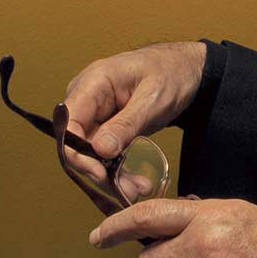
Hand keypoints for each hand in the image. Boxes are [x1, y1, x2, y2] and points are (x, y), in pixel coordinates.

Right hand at [59, 40, 206, 187]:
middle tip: (126, 189)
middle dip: (98, 169)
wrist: (188, 68)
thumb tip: (99, 150)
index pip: (68, 123)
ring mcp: (97, 113)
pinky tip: (136, 182)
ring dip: (111, 174)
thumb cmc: (171, 72)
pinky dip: (118, 168)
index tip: (98, 173)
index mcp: (93, 84)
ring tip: (138, 189)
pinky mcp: (108, 126)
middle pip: (77, 142)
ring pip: (92, 152)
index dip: (76, 152)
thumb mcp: (153, 98)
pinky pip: (105, 152)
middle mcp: (88, 99)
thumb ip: (126, 124)